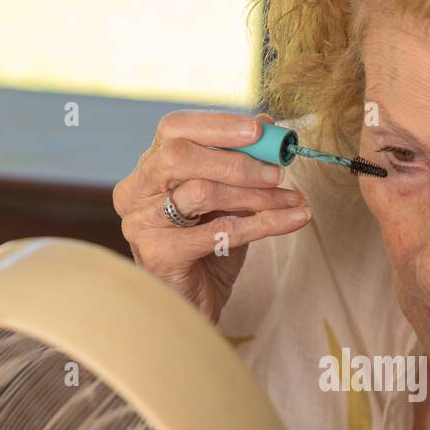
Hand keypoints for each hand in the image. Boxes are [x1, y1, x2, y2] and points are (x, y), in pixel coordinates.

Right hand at [112, 110, 310, 322]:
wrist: (193, 307)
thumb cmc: (207, 251)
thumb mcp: (225, 201)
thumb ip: (238, 163)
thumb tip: (266, 122)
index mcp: (148, 169)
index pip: (173, 128)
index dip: (217, 124)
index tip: (260, 129)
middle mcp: (136, 192)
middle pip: (179, 156)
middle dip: (236, 160)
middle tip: (278, 171)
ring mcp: (142, 224)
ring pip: (201, 193)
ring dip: (256, 195)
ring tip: (291, 200)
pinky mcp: (160, 256)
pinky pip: (219, 232)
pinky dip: (264, 224)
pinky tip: (293, 220)